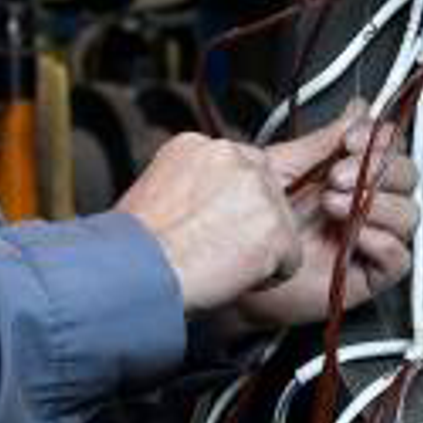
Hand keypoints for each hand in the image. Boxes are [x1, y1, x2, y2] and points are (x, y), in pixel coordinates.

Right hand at [118, 133, 303, 312]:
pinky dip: (269, 276)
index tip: (224, 217)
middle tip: (217, 247)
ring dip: (259, 249)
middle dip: (253, 220)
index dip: (236, 198)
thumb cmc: (132, 247)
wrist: (134, 272)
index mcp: (196, 146)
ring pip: (282, 223)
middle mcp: (232, 157)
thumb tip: (205, 201)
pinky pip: (290, 258)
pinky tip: (231, 275)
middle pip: (269, 188)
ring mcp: (258, 189)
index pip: (241, 164)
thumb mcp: (152, 193)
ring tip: (216, 262)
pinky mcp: (276, 226)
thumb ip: (192, 186)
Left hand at [231, 104, 417, 328]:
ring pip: (408, 214)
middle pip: (407, 177)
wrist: (232, 267)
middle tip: (337, 176)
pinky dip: (380, 240)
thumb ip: (324, 140)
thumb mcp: (285, 168)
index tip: (351, 139)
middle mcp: (368, 204)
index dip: (380, 139)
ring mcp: (373, 238)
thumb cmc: (250, 223)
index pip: (390, 148)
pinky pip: (399, 256)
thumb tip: (358, 108)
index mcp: (353, 175)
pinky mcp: (371, 274)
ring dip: (375, 204)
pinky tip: (352, 234)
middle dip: (376, 170)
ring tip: (332, 205)